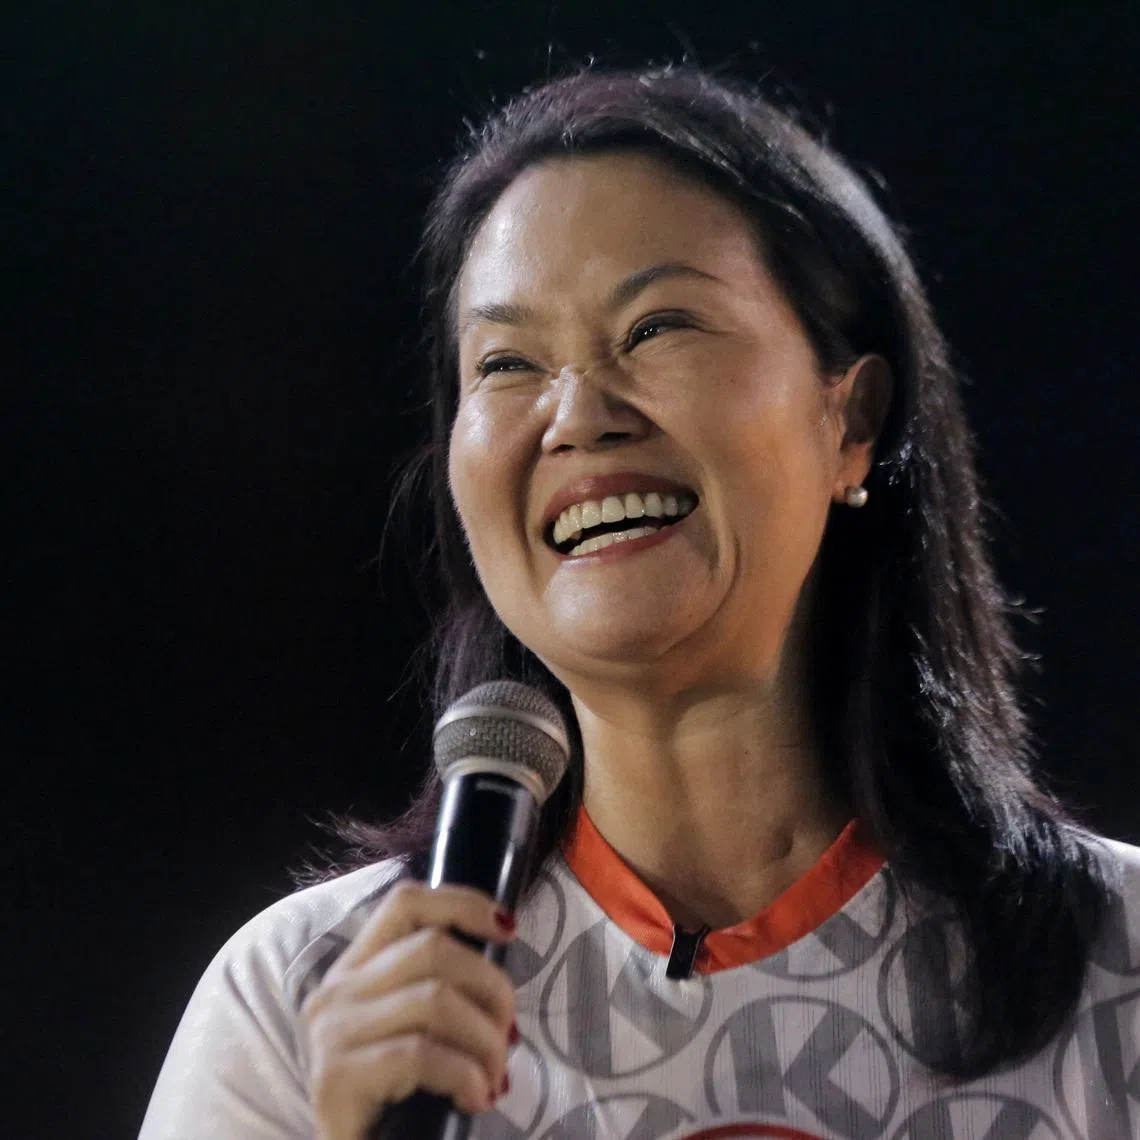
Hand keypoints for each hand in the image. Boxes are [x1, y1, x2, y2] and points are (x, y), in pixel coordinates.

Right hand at [300, 880, 517, 1139]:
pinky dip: (465, 1074)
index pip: (406, 902)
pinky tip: (475, 1097)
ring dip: (485, 1039)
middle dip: (491, 988)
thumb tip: (501, 951)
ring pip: (435, 999)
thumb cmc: (399, 1095)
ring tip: (495, 1075)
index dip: (463, 903)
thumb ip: (441, 983)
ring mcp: (332, 1033)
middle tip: (510, 1036)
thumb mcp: (416, 1025)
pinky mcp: (335, 1078)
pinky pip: (421, 1054)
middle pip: (433, 949)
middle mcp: (336, 990)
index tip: (509, 929)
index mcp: (355, 967)